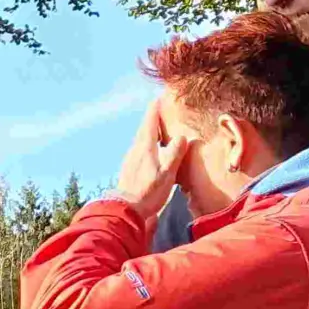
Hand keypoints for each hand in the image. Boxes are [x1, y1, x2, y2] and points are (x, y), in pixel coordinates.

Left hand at [116, 94, 186, 220]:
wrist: (127, 209)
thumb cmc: (149, 192)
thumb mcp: (167, 173)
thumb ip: (175, 154)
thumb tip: (181, 137)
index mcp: (144, 148)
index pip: (149, 123)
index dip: (154, 110)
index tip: (158, 99)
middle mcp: (135, 150)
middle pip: (144, 129)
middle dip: (152, 118)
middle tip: (159, 109)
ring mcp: (130, 159)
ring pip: (140, 139)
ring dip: (149, 130)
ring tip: (158, 127)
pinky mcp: (130, 168)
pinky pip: (139, 148)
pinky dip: (147, 142)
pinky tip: (151, 149)